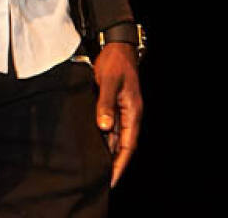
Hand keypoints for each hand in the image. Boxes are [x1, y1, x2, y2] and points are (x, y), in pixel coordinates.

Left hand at [92, 42, 141, 186]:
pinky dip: (103, 139)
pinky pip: (109, 127)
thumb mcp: (109, 82)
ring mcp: (122, 110)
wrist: (116, 46)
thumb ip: (106, 104)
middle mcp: (129, 114)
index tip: (111, 180)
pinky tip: (93, 146)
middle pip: (122, 145)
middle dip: (113, 164)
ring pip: (115, 137)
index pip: (128, 145)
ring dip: (107, 152)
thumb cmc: (116, 62)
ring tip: (95, 169)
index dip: (120, 164)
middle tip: (101, 181)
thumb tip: (104, 127)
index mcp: (133, 111)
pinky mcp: (113, 105)